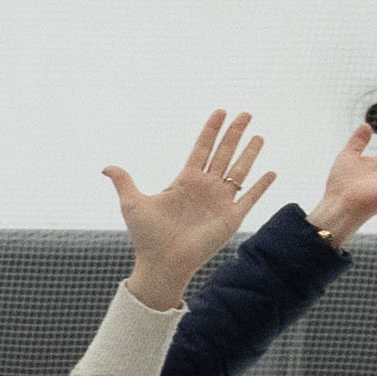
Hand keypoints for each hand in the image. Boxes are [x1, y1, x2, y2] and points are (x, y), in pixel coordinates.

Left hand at [103, 111, 272, 311]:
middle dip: (234, 134)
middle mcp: (205, 188)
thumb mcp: (133, 204)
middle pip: (223, 153)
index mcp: (184, 181)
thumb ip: (124, 182)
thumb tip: (106, 167)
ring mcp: (220, 202)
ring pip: (239, 171)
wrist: (162, 263)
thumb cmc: (147, 236)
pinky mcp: (231, 218)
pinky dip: (261, 186)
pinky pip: (250, 198)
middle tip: (245, 113)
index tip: (220, 112)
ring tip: (258, 135)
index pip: (201, 148)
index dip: (211, 130)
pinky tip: (270, 172)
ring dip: (249, 153)